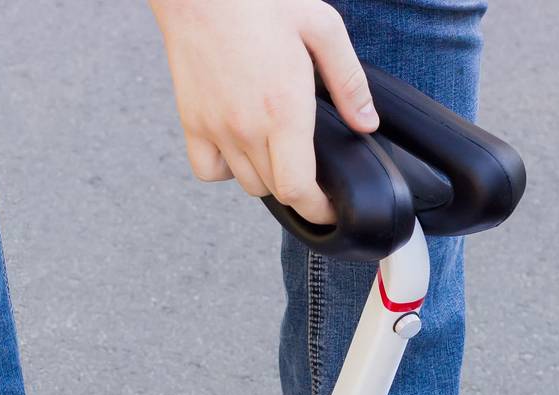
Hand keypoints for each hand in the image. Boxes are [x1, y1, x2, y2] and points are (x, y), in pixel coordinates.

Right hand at [149, 0, 378, 224]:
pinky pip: (209, 171)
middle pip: (276, 190)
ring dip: (267, 178)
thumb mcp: (321, 28)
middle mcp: (248, 128)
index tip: (329, 208)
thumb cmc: (258, 0)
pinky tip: (240, 147)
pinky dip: (226, 170)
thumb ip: (348, 81)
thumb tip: (367, 123)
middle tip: (311, 173)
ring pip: (246, 184)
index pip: (298, 190)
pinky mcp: (191, 122)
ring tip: (279, 153)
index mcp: (284, 110)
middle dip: (299, 189)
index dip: (318, 209)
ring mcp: (216, 128)